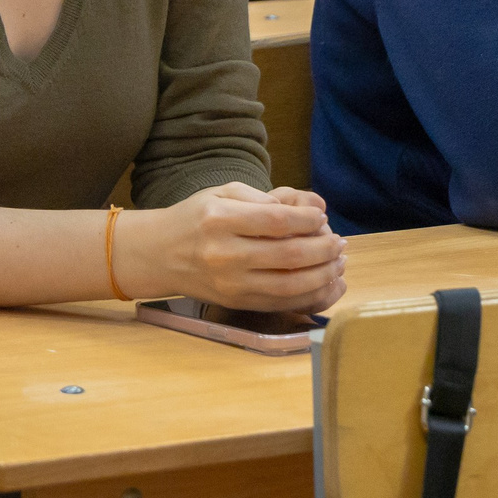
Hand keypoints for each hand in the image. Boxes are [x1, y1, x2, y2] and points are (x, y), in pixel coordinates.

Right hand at [114, 182, 347, 314]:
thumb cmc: (194, 218)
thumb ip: (264, 197)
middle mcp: (225, 254)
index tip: (322, 216)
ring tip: (338, 262)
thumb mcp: (222, 193)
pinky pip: (282, 304)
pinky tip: (327, 284)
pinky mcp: (237, 303)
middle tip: (339, 241)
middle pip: (289, 256)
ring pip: (290, 285)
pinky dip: (311, 296)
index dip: (308, 220)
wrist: (158, 255)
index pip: (277, 222)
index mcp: (220, 219)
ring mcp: (231, 284)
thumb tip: (308, 208)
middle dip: (323, 249)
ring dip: (323, 275)